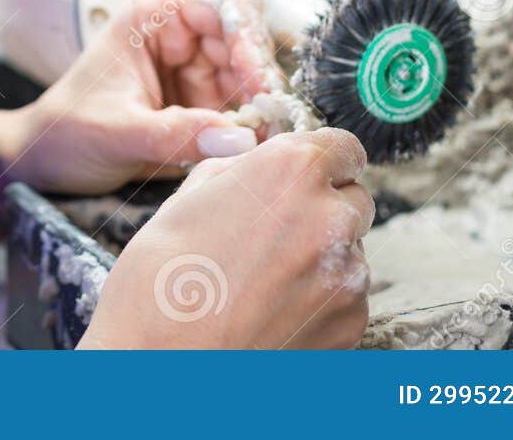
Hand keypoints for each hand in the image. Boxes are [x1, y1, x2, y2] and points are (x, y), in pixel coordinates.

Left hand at [11, 0, 281, 195]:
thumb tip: (237, 139)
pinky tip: (256, 147)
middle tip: (272, 122)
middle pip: (247, 40)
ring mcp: (196, 69)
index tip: (257, 85)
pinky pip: (243, 107)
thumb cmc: (66, 132)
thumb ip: (174, 135)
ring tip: (266, 140)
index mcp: (154, 15)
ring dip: (263, 107)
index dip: (248, 40)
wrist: (46, 162)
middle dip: (262, 79)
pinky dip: (255, 125)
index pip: (222, 5)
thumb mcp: (116, 133)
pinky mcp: (204, 103)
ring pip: (252, 76)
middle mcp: (181, 34)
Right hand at [78, 128, 374, 348]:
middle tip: (276, 232)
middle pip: (353, 199)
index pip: (344, 147)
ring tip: (265, 282)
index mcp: (291, 170)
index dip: (326, 160)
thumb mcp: (186, 200)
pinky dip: (321, 301)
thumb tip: (251, 163)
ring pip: (350, 252)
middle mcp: (330, 217)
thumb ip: (236, 171)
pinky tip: (275, 312)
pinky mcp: (350, 324)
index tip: (312, 173)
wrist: (159, 367)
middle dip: (324, 208)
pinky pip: (346, 298)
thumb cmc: (160, 281)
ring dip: (322, 257)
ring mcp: (347, 276)